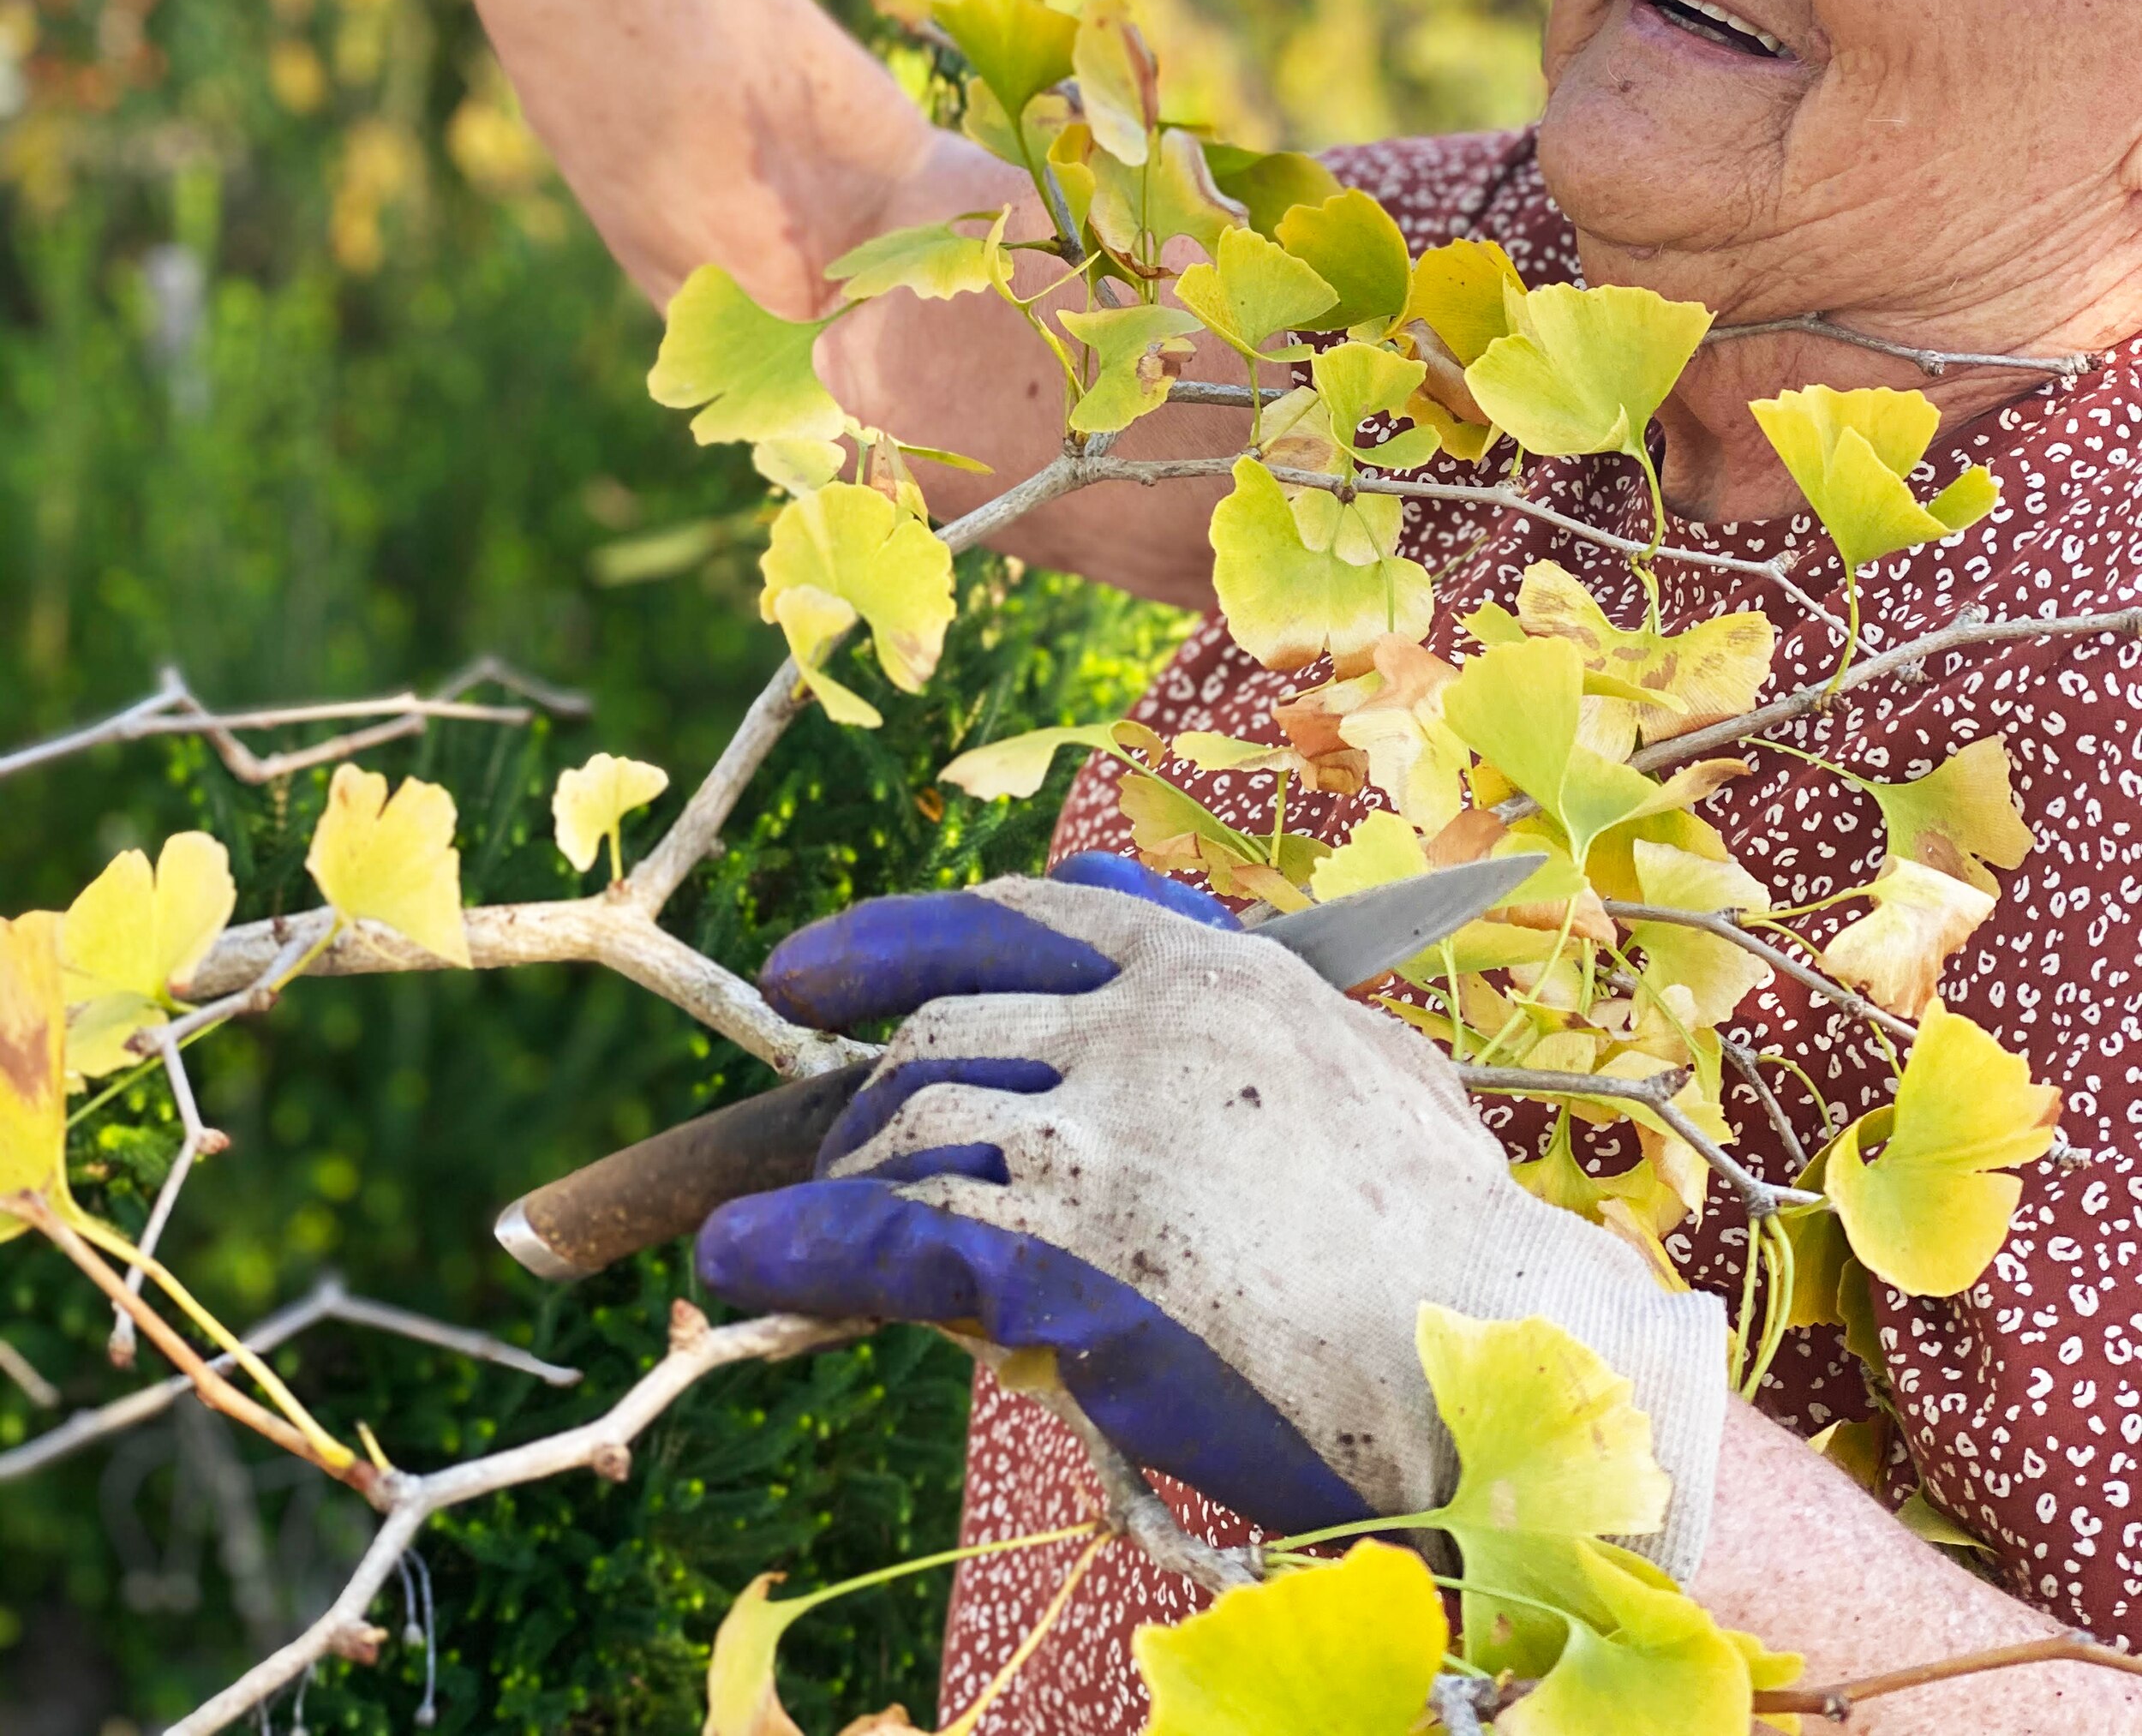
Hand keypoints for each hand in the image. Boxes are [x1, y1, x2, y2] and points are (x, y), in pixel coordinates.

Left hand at [697, 861, 1726, 1563]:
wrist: (1508, 1349)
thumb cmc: (1452, 1230)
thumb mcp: (1366, 1065)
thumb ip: (1272, 1006)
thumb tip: (1210, 982)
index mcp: (1208, 969)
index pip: (1018, 916)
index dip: (892, 940)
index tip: (806, 977)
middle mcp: (1144, 1025)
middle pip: (943, 1031)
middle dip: (864, 1097)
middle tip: (823, 1159)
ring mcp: (1106, 1133)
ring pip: (912, 1128)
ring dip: (837, 1186)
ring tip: (788, 1234)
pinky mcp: (1074, 1255)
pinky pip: (896, 1237)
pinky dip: (807, 1251)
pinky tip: (753, 1266)